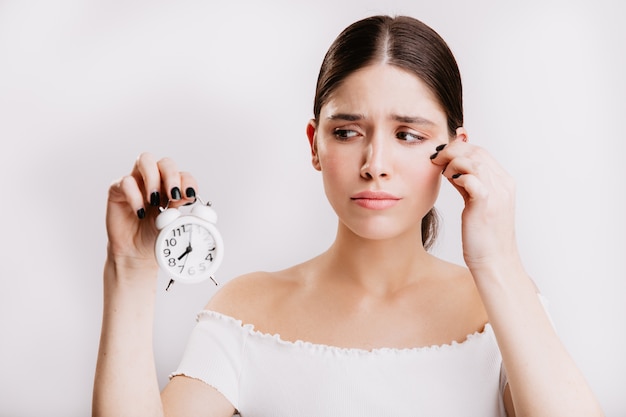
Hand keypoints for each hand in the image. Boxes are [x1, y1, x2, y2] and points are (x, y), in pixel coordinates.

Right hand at [105, 152, 197, 273]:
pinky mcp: (118, 190)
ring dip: (153, 178)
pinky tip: (140, 212)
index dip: (188, 182)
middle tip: (172, 195)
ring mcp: (136, 182)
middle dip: (172, 176)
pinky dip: (134, 196)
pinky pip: (126, 182)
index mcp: (172, 187)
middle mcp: (155, 180)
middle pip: (166, 163)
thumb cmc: (155, 235)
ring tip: (155, 200)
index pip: (183, 174)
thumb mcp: (172, 224)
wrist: (136, 253)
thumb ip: (180, 208)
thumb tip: (188, 195)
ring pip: (145, 160)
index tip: (189, 196)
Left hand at [430, 137, 520, 274]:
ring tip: (443, 174)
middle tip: (435, 159)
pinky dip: (458, 176)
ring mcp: (497, 193)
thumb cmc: (484, 236)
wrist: (495, 261)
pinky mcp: (486, 204)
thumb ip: (467, 184)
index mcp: (504, 182)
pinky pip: (471, 178)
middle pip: (476, 151)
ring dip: (452, 163)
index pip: (481, 151)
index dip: (458, 147)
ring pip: (473, 160)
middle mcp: (503, 184)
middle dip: (452, 151)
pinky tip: (450, 183)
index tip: (441, 154)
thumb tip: (450, 169)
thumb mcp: (476, 204)